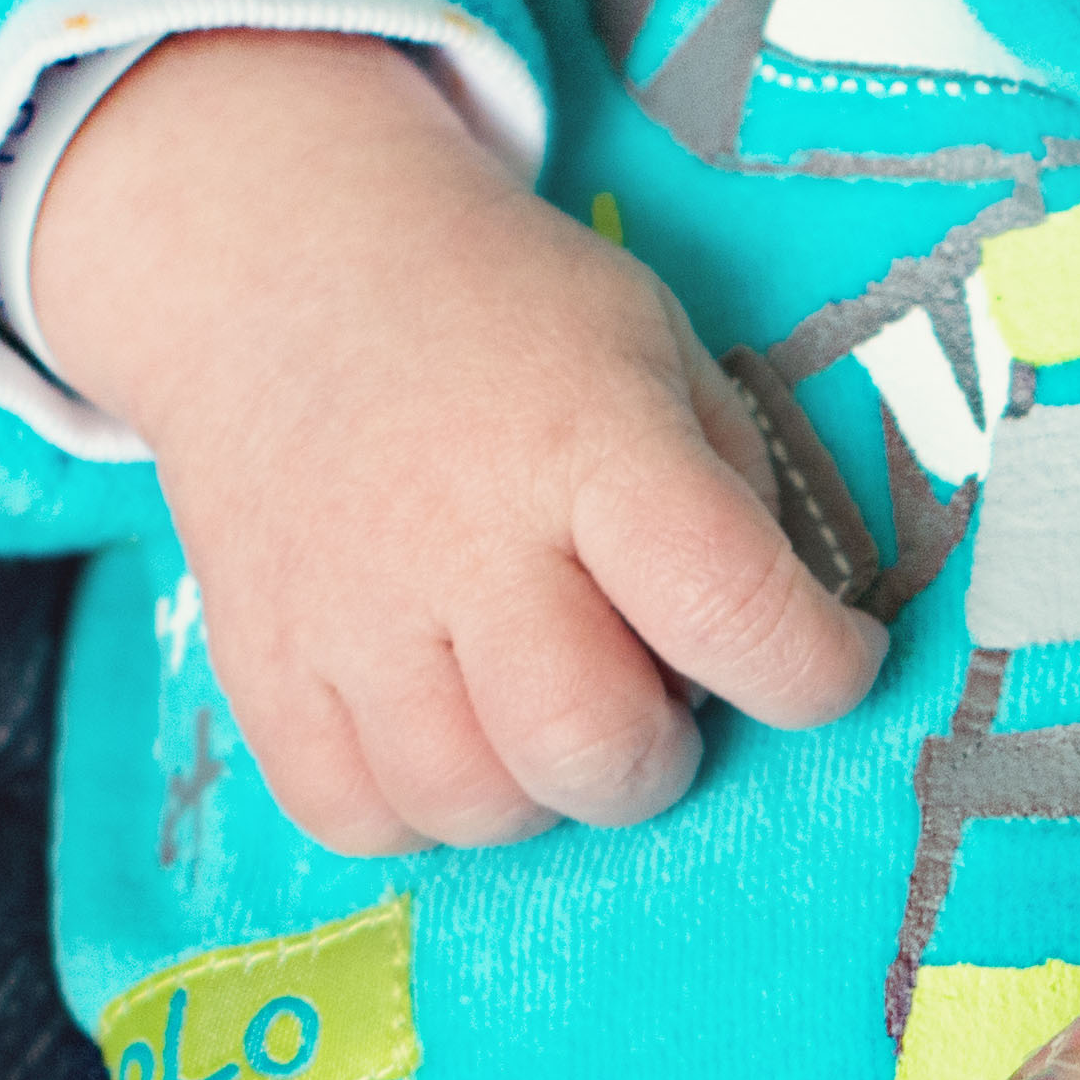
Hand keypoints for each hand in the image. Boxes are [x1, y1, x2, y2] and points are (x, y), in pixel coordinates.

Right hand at [22, 28, 876, 851]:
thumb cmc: (499, 317)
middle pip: (593, 751)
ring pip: (476, 809)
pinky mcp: (256, 665)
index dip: (814, 669)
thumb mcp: (656, 349)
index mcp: (582, 440)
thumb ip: (733, 500)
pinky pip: (359, 819)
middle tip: (644, 681)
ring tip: (530, 689)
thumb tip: (773, 653)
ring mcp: (343, 611)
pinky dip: (420, 800)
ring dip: (537, 784)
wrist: (279, 260)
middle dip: (656, 753)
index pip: (730, 606)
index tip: (823, 658)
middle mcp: (455, 536)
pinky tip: (440, 714)